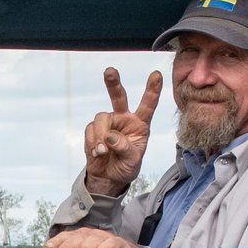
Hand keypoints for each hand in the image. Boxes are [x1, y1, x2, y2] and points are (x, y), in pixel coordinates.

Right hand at [80, 65, 162, 195]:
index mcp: (140, 124)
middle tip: (109, 71)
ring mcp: (108, 122)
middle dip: (113, 83)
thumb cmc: (126, 166)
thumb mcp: (132, 161)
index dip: (152, 90)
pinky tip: (97, 153)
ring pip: (101, 117)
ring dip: (100, 135)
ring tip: (103, 151)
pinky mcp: (94, 129)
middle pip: (119, 97)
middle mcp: (124, 119)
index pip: (147, 105)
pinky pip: (91, 129)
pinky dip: (93, 142)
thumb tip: (110, 136)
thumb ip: (124, 148)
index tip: (156, 74)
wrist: (108, 176)